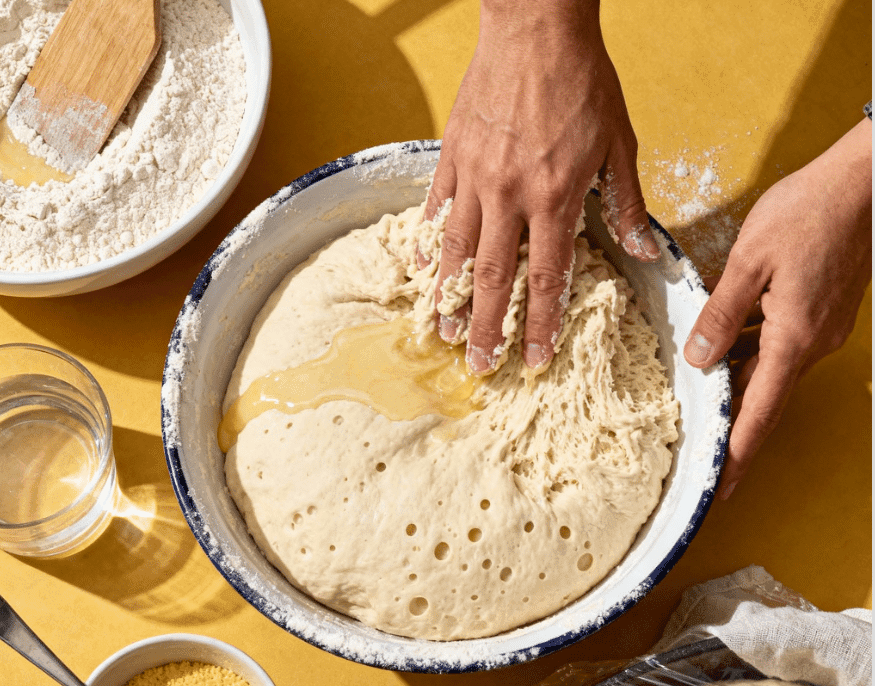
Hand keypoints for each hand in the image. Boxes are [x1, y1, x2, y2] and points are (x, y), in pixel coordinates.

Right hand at [423, 0, 658, 374]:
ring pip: (455, 250)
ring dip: (449, 297)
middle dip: (486, 327)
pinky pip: (435, 208)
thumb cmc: (582, 80)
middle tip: (477, 365)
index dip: (540, 324)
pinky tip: (423, 270)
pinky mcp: (452, 156)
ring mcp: (474, 176)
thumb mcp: (620, 141)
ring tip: (442, 332)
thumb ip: (627, 203)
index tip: (533, 359)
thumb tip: (643, 250)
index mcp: (555, 195)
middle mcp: (509, 194)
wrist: (536, 26)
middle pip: (493, 277)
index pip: (546, 277)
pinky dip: (428, 243)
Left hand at [684, 117, 871, 498]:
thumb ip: (721, 313)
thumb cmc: (807, 213)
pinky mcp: (819, 310)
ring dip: (736, 381)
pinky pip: (777, 342)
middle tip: (699, 447)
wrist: (861, 183)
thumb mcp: (749, 261)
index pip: (759, 412)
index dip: (738, 452)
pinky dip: (748, 349)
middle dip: (732, 422)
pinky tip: (722, 341)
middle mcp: (810, 342)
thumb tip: (699, 359)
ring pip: (768, 366)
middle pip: (763, 394)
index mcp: (793, 338)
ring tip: (699, 394)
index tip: (722, 487)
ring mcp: (819, 327)